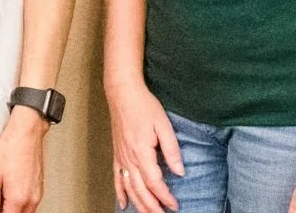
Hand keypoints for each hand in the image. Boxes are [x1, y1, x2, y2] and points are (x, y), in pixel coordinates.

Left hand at [0, 107, 47, 212]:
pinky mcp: (39, 189)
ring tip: (1, 198)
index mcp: (18, 199)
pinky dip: (20, 204)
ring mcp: (37, 195)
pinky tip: (10, 194)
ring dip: (12, 210)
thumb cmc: (11, 148)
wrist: (26, 132)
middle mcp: (31, 200)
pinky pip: (30, 205)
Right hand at [107, 79, 179, 212]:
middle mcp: (129, 158)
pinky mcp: (117, 154)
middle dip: (152, 206)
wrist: (123, 93)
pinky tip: (124, 204)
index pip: (155, 182)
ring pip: (128, 188)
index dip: (165, 197)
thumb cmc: (143, 106)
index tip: (174, 205)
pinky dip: (120, 193)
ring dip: (139, 204)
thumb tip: (179, 171)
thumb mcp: (163, 125)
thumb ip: (172, 150)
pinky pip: (116, 178)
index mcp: (142, 152)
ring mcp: (121, 157)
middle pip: (140, 190)